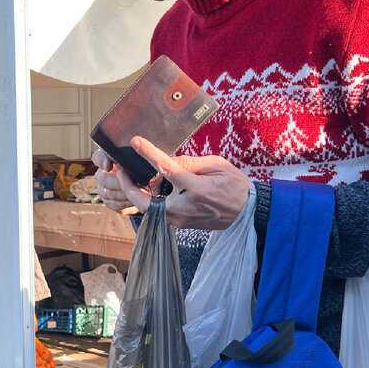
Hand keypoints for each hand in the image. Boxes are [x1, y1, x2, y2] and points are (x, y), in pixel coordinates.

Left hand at [93, 138, 249, 229]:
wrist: (247, 213)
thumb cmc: (234, 185)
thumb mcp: (216, 165)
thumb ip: (190, 163)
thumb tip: (167, 160)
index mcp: (196, 189)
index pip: (167, 169)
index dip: (149, 154)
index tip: (136, 142)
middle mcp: (184, 208)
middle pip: (145, 199)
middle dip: (129, 185)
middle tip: (121, 170)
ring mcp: (180, 220)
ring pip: (148, 208)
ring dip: (138, 193)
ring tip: (132, 175)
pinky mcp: (180, 225)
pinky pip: (158, 212)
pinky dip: (149, 200)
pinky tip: (148, 187)